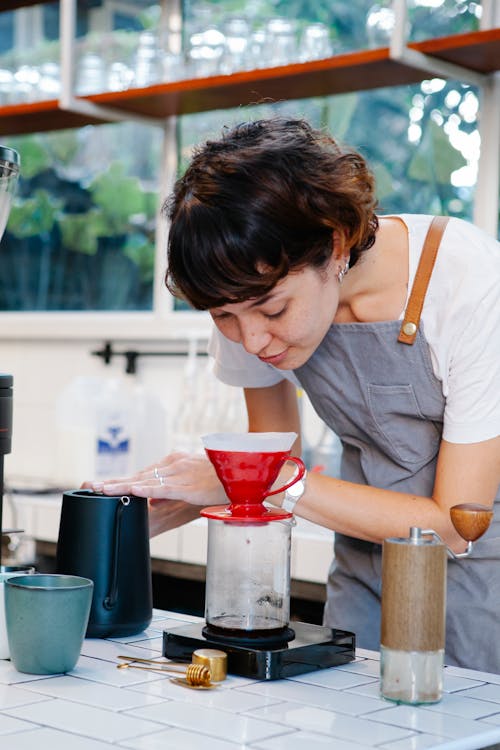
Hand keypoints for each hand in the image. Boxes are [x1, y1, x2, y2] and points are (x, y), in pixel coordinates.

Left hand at [85, 452, 227, 506]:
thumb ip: (169, 492)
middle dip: (113, 482)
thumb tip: (150, 501)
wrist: (245, 473)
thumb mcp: (191, 486)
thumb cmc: (220, 479)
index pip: (140, 475)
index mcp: (172, 465)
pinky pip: (164, 488)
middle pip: (137, 476)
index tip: (98, 485)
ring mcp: (180, 475)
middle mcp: (172, 466)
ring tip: (102, 489)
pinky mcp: (188, 486)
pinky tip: (133, 491)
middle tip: (89, 485)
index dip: (119, 480)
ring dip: (122, 485)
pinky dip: (148, 489)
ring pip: (145, 481)